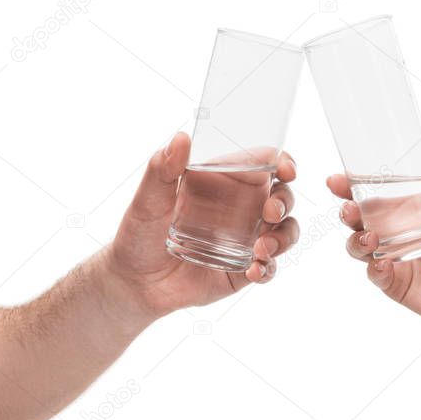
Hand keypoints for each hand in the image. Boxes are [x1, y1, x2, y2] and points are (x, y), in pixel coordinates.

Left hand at [107, 132, 298, 316]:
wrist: (134, 281)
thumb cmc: (140, 232)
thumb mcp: (147, 199)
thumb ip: (162, 169)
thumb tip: (181, 138)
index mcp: (223, 183)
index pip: (263, 165)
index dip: (282, 163)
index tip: (286, 170)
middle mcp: (241, 209)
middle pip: (282, 197)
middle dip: (285, 202)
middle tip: (271, 212)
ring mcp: (245, 240)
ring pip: (284, 232)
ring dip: (283, 237)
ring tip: (263, 249)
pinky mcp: (243, 269)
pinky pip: (269, 268)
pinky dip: (268, 269)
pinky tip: (254, 270)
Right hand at [328, 166, 420, 337]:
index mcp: (405, 214)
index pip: (371, 197)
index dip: (351, 188)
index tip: (337, 180)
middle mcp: (392, 235)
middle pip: (358, 221)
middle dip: (347, 213)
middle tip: (349, 209)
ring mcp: (390, 260)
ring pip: (359, 248)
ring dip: (357, 241)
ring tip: (370, 239)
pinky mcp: (394, 283)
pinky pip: (376, 275)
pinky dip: (375, 269)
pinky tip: (384, 264)